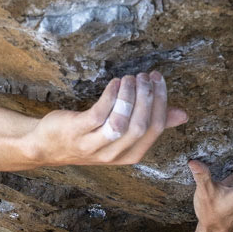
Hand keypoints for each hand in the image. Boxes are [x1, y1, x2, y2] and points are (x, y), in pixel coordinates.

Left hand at [25, 72, 186, 165]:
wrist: (49, 146)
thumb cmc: (89, 137)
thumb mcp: (122, 134)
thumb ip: (151, 124)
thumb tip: (183, 114)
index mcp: (131, 155)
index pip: (155, 129)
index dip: (161, 102)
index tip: (159, 80)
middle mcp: (115, 154)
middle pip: (141, 125)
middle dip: (147, 97)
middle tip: (146, 76)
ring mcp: (95, 145)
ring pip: (122, 121)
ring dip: (130, 95)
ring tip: (130, 78)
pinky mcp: (78, 132)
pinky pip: (100, 113)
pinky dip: (111, 95)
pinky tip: (114, 83)